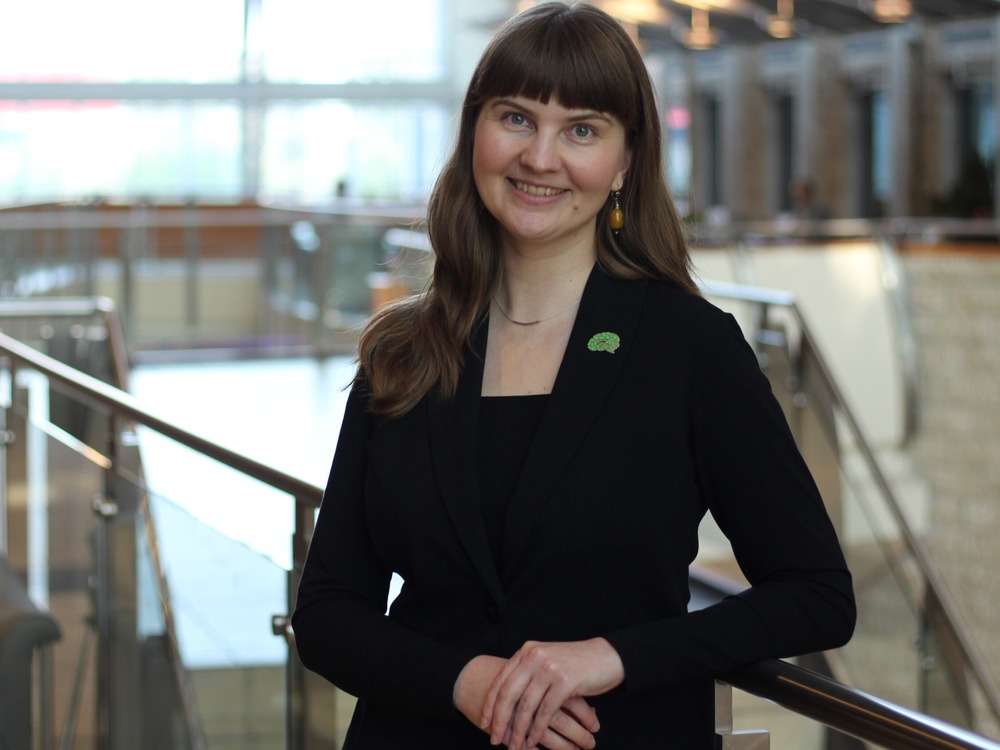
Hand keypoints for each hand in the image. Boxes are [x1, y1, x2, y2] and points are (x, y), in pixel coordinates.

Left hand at [482, 638, 624, 749]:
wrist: (606, 657)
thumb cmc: (576, 664)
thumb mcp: (546, 662)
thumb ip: (527, 673)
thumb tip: (506, 700)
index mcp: (527, 651)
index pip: (501, 680)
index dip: (490, 703)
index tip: (484, 722)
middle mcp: (534, 657)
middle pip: (508, 694)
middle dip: (500, 720)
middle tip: (494, 739)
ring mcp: (549, 668)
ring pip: (526, 706)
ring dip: (518, 730)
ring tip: (514, 746)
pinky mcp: (565, 682)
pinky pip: (545, 712)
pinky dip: (537, 729)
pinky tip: (533, 740)